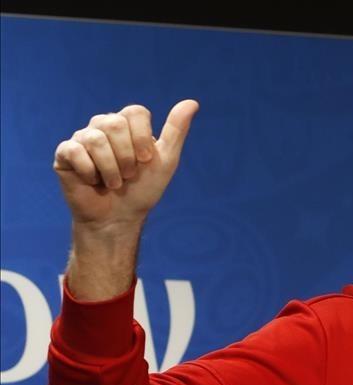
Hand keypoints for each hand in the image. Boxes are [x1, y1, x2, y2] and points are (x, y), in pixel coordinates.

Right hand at [53, 99, 198, 236]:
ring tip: (114, 184)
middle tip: (129, 176)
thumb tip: (192, 102)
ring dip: (111, 169)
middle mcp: (102, 126)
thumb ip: (176, 131)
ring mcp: (82, 138)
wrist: (119, 218)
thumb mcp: (166, 161)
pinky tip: (93, 182)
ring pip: (95, 139)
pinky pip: (74, 151)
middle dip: (127, 157)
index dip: (143, 138)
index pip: (136, 111)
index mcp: (127, 124)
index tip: (146, 160)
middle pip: (114, 124)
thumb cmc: (143, 189)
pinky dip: (90, 172)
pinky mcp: (64, 154)